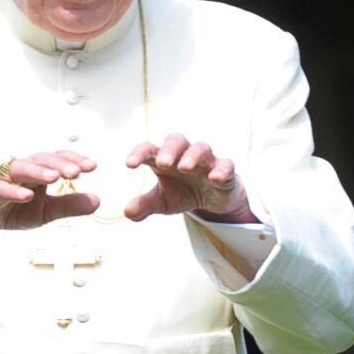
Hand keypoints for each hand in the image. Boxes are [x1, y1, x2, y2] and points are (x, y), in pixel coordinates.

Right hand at [0, 150, 100, 262]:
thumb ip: (69, 206)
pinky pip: (0, 188)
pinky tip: (28, 195)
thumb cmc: (13, 209)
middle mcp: (21, 170)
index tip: (92, 167)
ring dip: (38, 171)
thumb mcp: (47, 212)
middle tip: (77, 172)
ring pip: (20, 168)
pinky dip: (13, 190)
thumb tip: (98, 201)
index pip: (57, 159)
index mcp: (37, 172)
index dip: (73, 160)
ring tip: (55, 177)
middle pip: (40, 159)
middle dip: (59, 164)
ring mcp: (3, 179)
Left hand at [123, 134, 255, 223]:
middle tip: (162, 163)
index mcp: (164, 159)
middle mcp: (184, 154)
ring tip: (185, 167)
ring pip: (200, 148)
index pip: (149, 149)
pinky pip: (225, 164)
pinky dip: (221, 169)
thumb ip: (145, 205)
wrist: (212, 200)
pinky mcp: (224, 169)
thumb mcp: (163, 201)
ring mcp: (205, 160)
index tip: (130, 164)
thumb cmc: (183, 192)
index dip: (139, 154)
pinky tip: (214, 178)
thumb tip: (127, 212)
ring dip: (192, 156)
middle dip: (169, 150)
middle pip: (176, 140)